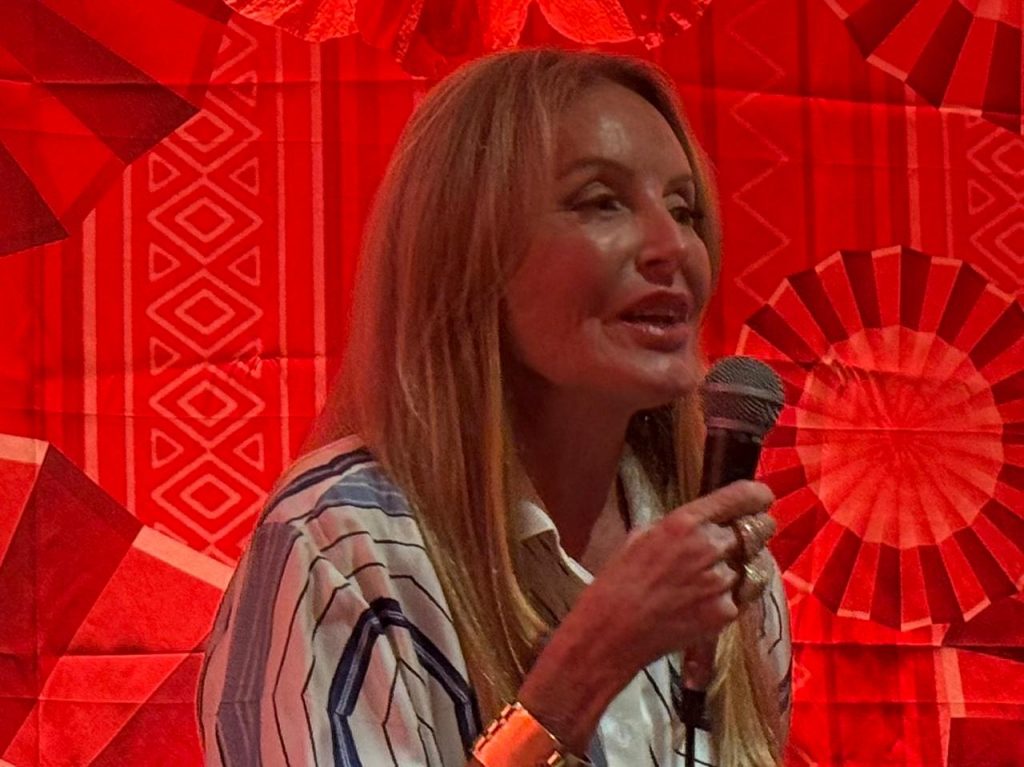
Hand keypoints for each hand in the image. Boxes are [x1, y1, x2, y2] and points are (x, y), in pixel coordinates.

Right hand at [518, 480, 774, 752]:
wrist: (612, 631)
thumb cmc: (620, 581)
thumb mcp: (643, 535)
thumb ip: (681, 525)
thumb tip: (707, 520)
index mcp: (685, 522)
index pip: (740, 497)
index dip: (758, 496)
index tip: (762, 498)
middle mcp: (708, 548)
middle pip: (758, 530)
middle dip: (755, 531)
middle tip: (745, 538)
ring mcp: (720, 582)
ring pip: (756, 565)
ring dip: (746, 565)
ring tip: (720, 574)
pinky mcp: (726, 613)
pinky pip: (745, 596)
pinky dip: (735, 595)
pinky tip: (710, 599)